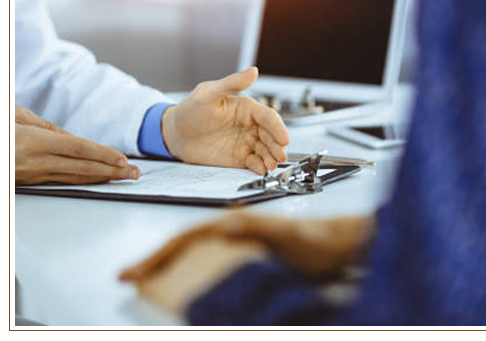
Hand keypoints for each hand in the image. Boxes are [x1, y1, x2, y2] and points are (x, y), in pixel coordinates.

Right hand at [15, 104, 139, 184]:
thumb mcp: (16, 115)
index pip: (78, 149)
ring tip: (124, 178)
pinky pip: (62, 180)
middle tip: (135, 174)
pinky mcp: (29, 180)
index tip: (123, 160)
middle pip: (82, 168)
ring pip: (74, 177)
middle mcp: (35, 161)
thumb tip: (72, 138)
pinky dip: (83, 179)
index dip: (103, 155)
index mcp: (33, 142)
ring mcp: (32, 174)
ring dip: (102, 178)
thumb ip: (46, 126)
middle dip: (112, 172)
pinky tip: (97, 178)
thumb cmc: (1, 127)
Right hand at [121, 212, 373, 281]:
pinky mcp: (248, 253)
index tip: (137, 269)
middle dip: (156, 259)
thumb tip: (222, 226)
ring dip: (169, 264)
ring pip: (194, 251)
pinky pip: (209, 261)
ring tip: (149, 277)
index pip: (189, 236)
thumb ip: (256, 227)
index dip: (160, 253)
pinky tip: (185, 278)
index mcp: (236, 222)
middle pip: (186, 243)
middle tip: (132, 274)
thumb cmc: (316, 240)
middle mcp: (234, 229)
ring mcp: (239, 241)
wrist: (337, 245)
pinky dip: (190, 269)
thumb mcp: (286, 234)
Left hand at [162, 67, 289, 174]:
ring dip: (271, 157)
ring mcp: (245, 142)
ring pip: (265, 150)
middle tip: (279, 155)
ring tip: (271, 165)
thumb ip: (232, 83)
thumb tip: (253, 71)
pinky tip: (261, 168)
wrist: (175, 135)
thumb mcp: (208, 94)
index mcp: (246, 108)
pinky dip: (260, 166)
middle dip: (278, 146)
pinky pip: (254, 162)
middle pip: (270, 135)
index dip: (278, 127)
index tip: (284, 138)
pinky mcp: (239, 157)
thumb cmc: (190, 111)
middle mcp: (249, 125)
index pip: (268, 117)